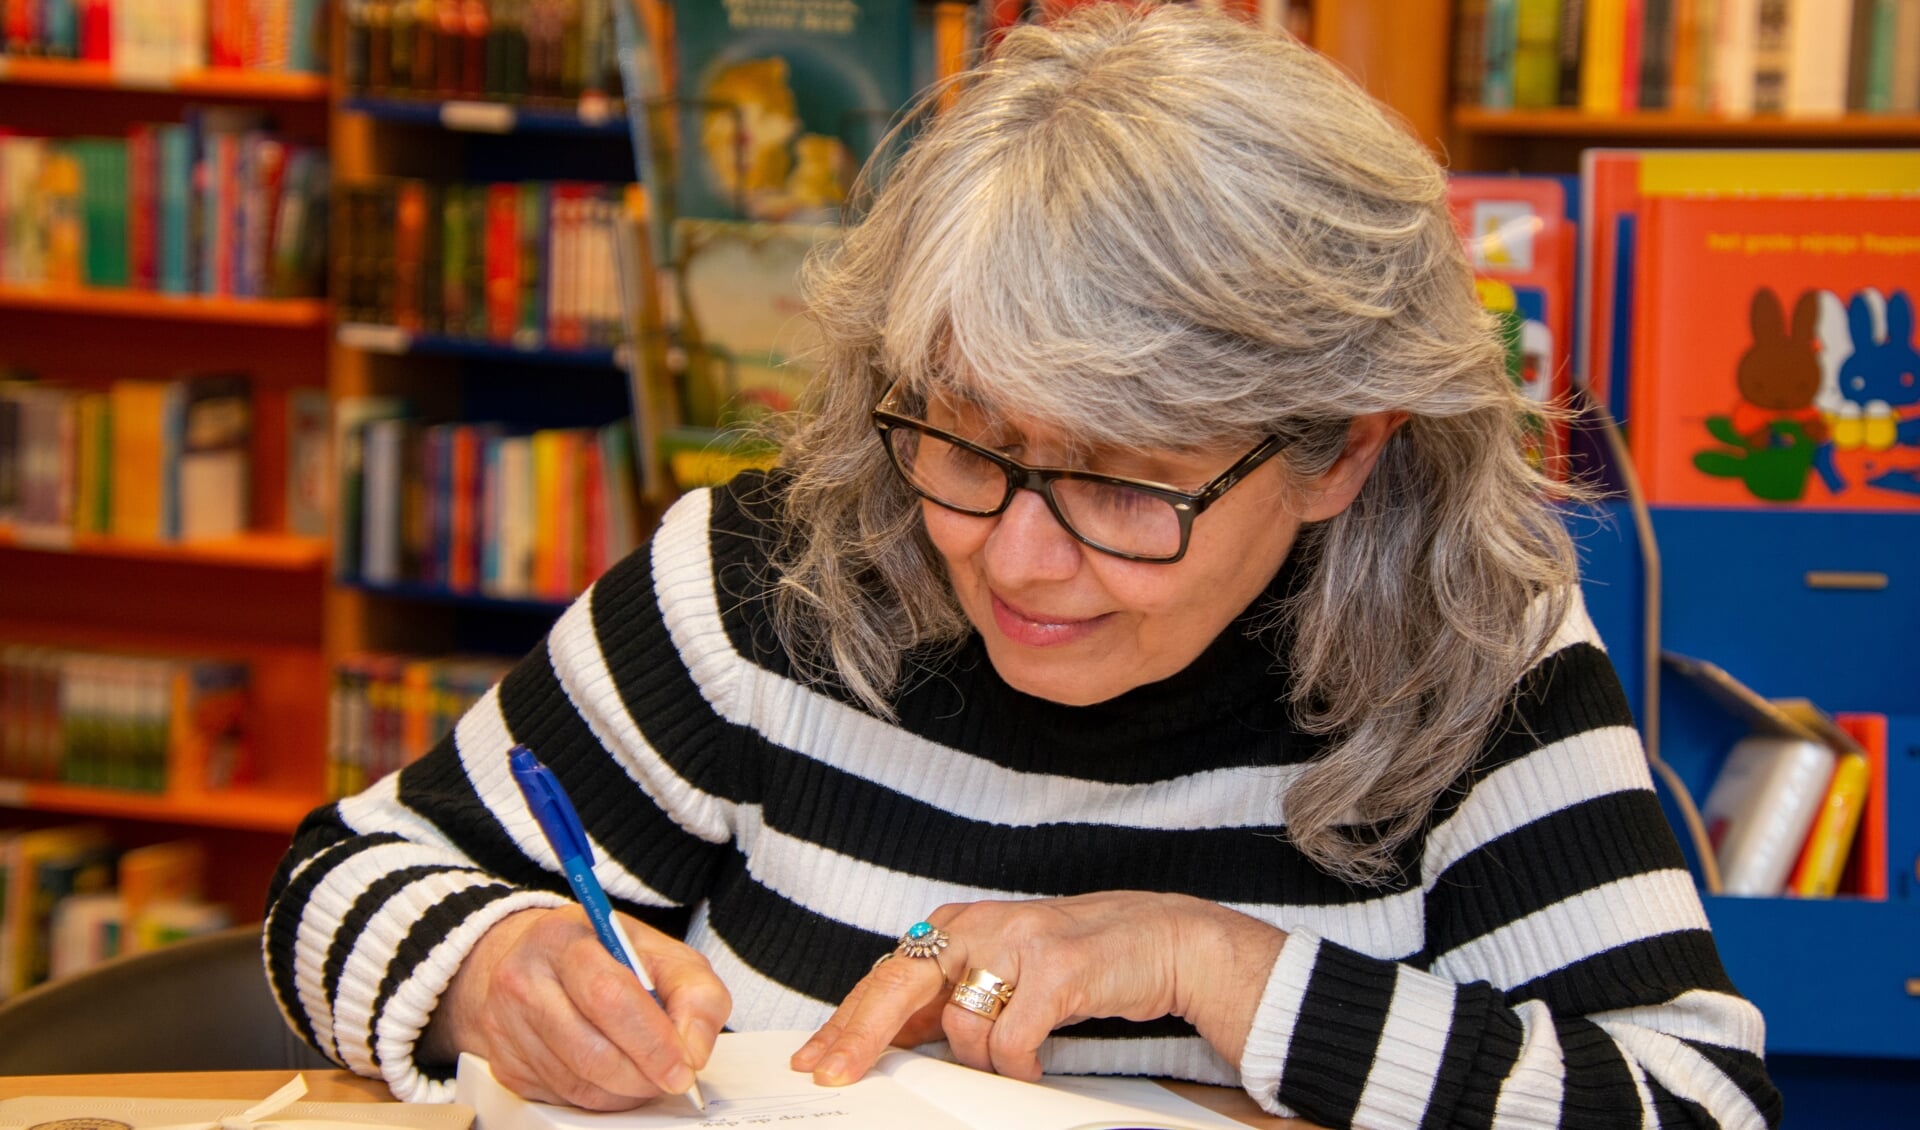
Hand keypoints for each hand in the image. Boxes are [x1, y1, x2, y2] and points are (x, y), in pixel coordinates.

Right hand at [421, 906, 730, 1108]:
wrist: (539, 960)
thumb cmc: (607, 955)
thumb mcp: (662, 953)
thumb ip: (696, 994)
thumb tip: (693, 1051)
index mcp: (565, 937)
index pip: (610, 996)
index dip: (653, 1041)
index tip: (684, 1066)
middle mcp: (525, 978)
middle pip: (591, 1050)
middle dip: (643, 1074)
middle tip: (673, 1077)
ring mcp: (507, 1024)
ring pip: (578, 1083)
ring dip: (625, 1090)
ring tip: (647, 1071)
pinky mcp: (505, 1064)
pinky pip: (563, 1097)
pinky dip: (601, 1096)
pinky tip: (615, 1074)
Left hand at [790, 892, 1283, 1085]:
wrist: (1160, 938)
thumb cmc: (1076, 959)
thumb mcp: (999, 967)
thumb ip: (946, 996)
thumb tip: (883, 1039)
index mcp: (956, 925)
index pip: (884, 976)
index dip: (844, 1021)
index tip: (813, 1059)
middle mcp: (978, 926)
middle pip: (897, 987)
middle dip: (858, 1037)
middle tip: (831, 1075)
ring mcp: (1017, 944)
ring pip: (960, 1027)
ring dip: (980, 1060)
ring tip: (1011, 1057)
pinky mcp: (1056, 970)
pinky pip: (1012, 1041)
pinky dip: (1018, 1064)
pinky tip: (1034, 1062)